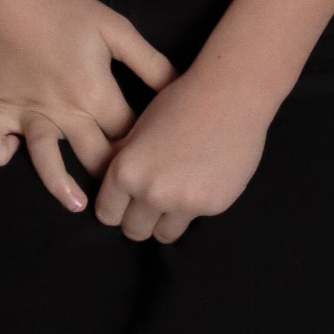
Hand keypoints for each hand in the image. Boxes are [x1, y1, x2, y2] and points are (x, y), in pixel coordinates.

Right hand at [0, 0, 175, 213]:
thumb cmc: (66, 11)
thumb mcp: (115, 29)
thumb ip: (150, 62)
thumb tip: (183, 90)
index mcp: (95, 92)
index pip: (128, 134)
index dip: (145, 147)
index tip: (157, 155)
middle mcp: (64, 110)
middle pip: (95, 155)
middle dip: (114, 176)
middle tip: (129, 192)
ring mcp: (29, 112)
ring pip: (46, 158)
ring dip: (61, 184)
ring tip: (77, 204)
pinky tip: (9, 156)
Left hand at [95, 66, 268, 242]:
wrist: (227, 97)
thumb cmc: (179, 101)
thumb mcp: (138, 128)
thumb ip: (126, 161)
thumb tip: (117, 186)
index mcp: (126, 171)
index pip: (107, 213)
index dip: (113, 208)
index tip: (122, 204)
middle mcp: (151, 193)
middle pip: (133, 231)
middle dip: (137, 220)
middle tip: (146, 206)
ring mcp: (183, 204)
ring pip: (163, 235)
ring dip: (164, 222)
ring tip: (172, 199)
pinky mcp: (212, 208)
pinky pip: (193, 221)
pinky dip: (192, 210)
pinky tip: (198, 185)